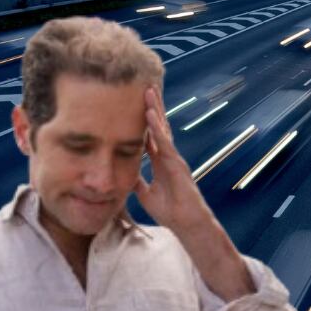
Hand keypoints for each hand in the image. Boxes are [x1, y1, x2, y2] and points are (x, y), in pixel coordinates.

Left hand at [134, 86, 211, 232]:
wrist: (187, 224)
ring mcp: (174, 157)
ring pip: (163, 128)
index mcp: (161, 162)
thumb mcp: (145, 193)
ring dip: (155, 109)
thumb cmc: (171, 211)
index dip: (145, 120)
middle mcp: (168, 156)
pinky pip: (164, 141)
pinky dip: (156, 126)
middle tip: (145, 86)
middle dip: (152, 106)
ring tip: (148, 90)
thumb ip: (137, 180)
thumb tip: (124, 172)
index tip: (138, 104)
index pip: (151, 135)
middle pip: (159, 126)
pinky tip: (150, 112)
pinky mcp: (176, 163)